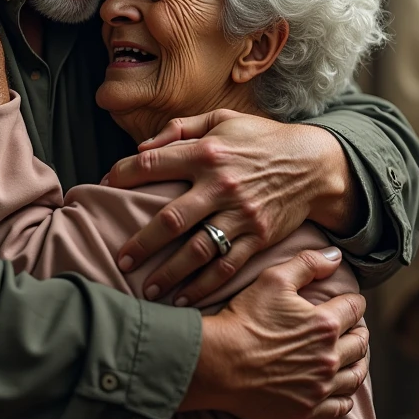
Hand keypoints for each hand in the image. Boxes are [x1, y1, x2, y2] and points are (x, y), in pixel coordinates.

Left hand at [110, 109, 359, 304]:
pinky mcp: (259, 237)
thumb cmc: (260, 139)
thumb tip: (142, 147)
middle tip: (121, 260)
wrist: (313, 163)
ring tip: (148, 289)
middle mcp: (221, 185)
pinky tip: (184, 299)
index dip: (123, 175)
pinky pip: (227, 266)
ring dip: (169, 274)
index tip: (104, 188)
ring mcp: (241, 214)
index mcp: (206, 152)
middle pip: (171, 220)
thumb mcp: (221, 119)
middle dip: (142, 244)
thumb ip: (179, 128)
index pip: (152, 164)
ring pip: (197, 251)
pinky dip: (204, 286)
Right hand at [181, 247, 368, 418]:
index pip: (355, 309)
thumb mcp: (272, 279)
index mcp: (325, 324)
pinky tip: (339, 386)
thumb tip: (336, 257)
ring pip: (356, 375)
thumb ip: (307, 264)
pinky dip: (346, 395)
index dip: (353, 302)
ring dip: (357, 362)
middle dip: (358, 331)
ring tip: (351, 355)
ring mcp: (320, 386)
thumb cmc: (243, 319)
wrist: (218, 362)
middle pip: (360, 343)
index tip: (349, 302)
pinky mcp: (308, 409)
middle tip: (351, 327)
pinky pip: (341, 406)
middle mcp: (329, 357)